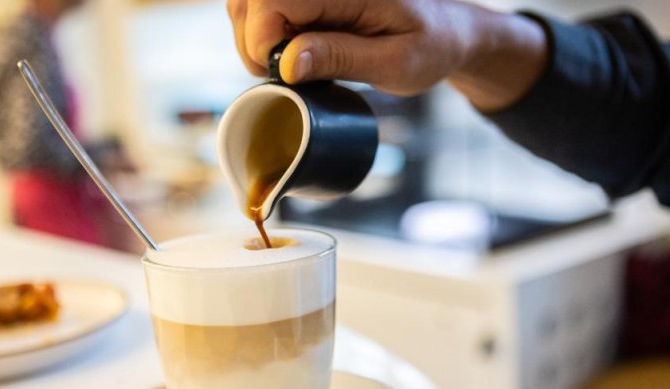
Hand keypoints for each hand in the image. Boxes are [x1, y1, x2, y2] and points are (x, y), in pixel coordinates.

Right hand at [228, 0, 547, 110]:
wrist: (447, 28)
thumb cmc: (429, 47)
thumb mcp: (395, 64)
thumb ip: (339, 59)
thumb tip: (286, 63)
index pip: (276, 0)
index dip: (264, 40)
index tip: (283, 72)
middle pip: (253, 0)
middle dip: (254, 42)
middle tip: (283, 74)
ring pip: (248, 1)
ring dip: (254, 37)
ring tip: (285, 64)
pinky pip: (261, 4)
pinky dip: (261, 30)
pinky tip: (285, 50)